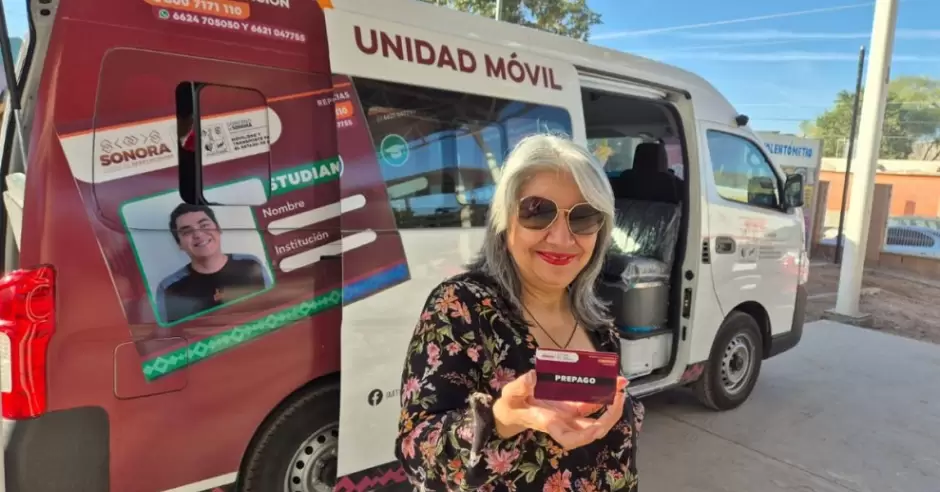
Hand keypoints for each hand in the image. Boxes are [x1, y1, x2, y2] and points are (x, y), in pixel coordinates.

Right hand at [493, 370, 627, 450]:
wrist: (512, 410)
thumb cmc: (510, 406)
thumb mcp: (509, 395)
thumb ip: (519, 386)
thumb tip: (533, 377)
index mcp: (549, 423)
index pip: (569, 438)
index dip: (584, 437)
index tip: (596, 429)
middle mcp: (564, 422)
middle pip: (592, 430)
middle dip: (610, 416)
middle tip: (620, 396)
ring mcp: (570, 414)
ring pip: (596, 416)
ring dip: (611, 403)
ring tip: (620, 383)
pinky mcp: (572, 405)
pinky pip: (591, 403)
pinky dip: (603, 394)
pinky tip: (611, 380)